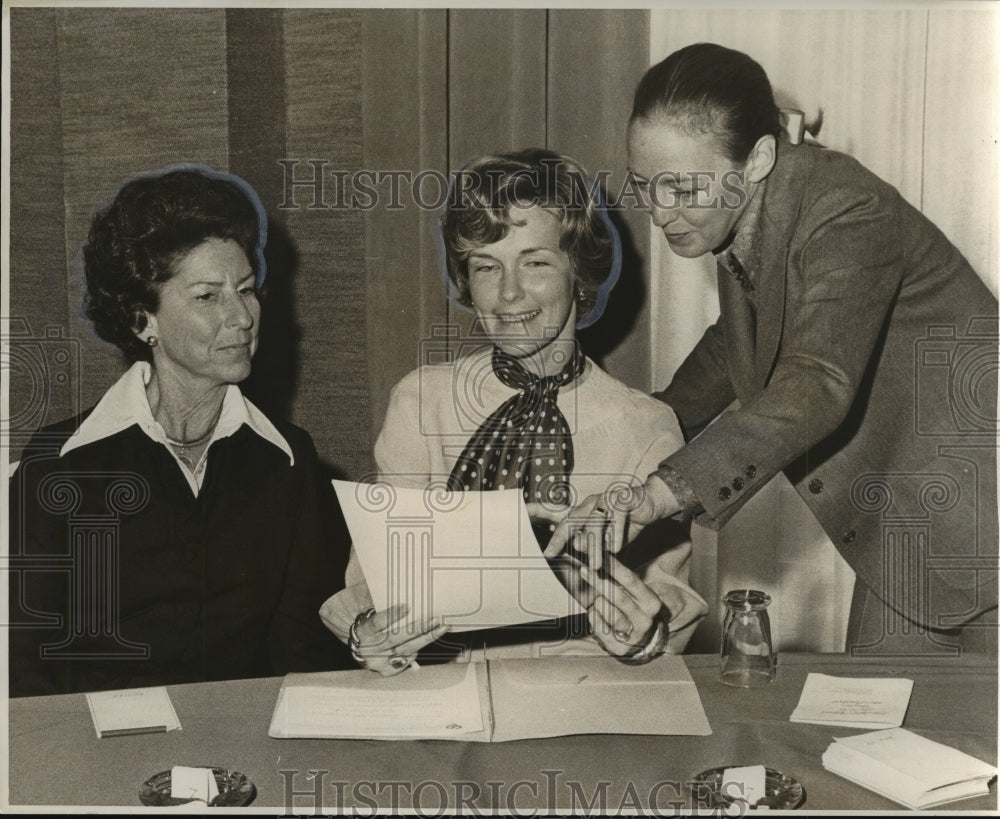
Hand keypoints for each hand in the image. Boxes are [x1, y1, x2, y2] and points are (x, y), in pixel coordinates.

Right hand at [351, 604, 448, 676]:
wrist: (363, 648)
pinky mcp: (387, 671)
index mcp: (364, 632)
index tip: (408, 606)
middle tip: (435, 619)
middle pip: (396, 639)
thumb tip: (411, 606)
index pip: (377, 623)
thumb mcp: (374, 618)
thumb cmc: (373, 628)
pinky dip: (418, 650)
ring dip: (426, 638)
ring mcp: (377, 663)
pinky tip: (430, 639)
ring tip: (441, 628)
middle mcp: (369, 649)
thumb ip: (388, 613)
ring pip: (406, 650)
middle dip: (418, 628)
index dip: (392, 615)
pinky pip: (407, 660)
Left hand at [543, 477, 679, 559]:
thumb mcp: (607, 539)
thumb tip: (575, 549)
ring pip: (594, 523)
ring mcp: (606, 498)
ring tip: (595, 565)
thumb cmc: (626, 522)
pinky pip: (616, 517)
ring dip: (594, 546)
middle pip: (571, 519)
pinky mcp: (623, 498)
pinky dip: (616, 535)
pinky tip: (617, 548)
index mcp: (584, 510)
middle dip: (559, 537)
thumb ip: (593, 544)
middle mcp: (591, 502)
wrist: (651, 504)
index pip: (562, 519)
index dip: (548, 527)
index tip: (538, 544)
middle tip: (551, 554)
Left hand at [579, 556, 665, 659]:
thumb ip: (618, 576)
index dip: (613, 566)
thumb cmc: (629, 608)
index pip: (631, 579)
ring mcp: (633, 635)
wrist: (637, 639)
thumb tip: (598, 553)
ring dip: (598, 602)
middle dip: (598, 581)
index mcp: (651, 602)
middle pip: (618, 595)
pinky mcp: (619, 648)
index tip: (598, 556)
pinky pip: (598, 627)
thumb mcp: (630, 592)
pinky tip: (595, 614)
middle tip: (584, 569)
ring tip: (597, 600)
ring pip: (608, 612)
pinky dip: (593, 617)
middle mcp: (646, 619)